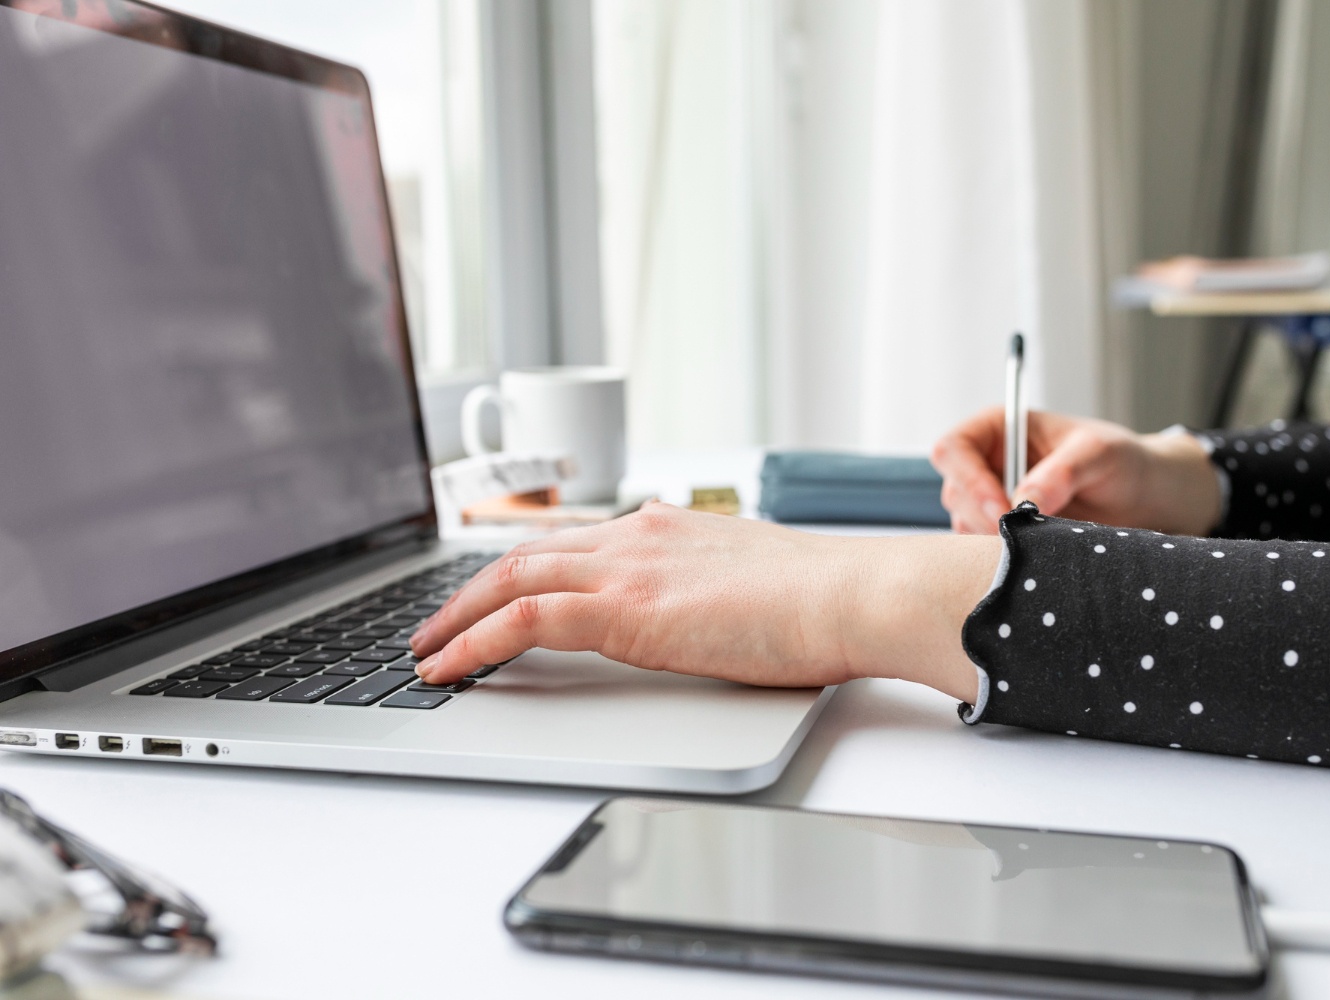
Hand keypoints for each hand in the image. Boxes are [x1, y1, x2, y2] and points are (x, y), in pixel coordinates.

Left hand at [408, 502, 998, 701]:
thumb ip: (709, 586)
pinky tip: (447, 669)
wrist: (854, 593)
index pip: (571, 544)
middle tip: (435, 626)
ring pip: (509, 578)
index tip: (495, 596)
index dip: (521, 571)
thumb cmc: (824, 598)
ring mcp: (628, 565)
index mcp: (667, 526)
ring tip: (424, 652)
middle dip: (470, 591)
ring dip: (455, 617)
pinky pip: (524, 620)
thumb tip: (700, 612)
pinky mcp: (626, 607)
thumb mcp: (752, 580)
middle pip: (526, 553)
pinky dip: (475, 642)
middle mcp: (637, 533)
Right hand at [930, 408, 1222, 535]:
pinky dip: (1003, 556)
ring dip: (994, 538)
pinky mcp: (1000, 533)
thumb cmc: (1122, 462)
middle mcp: (986, 464)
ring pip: (964, 525)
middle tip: (1024, 536)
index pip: (953, 448)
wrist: (1143, 501)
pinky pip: (981, 550)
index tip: (1002, 508)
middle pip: (954, 491)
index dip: (968, 479)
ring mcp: (989, 501)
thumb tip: (1023, 501)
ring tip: (1043, 542)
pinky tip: (1038, 555)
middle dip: (984, 516)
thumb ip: (1062, 472)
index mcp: (999, 429)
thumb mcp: (1100, 454)